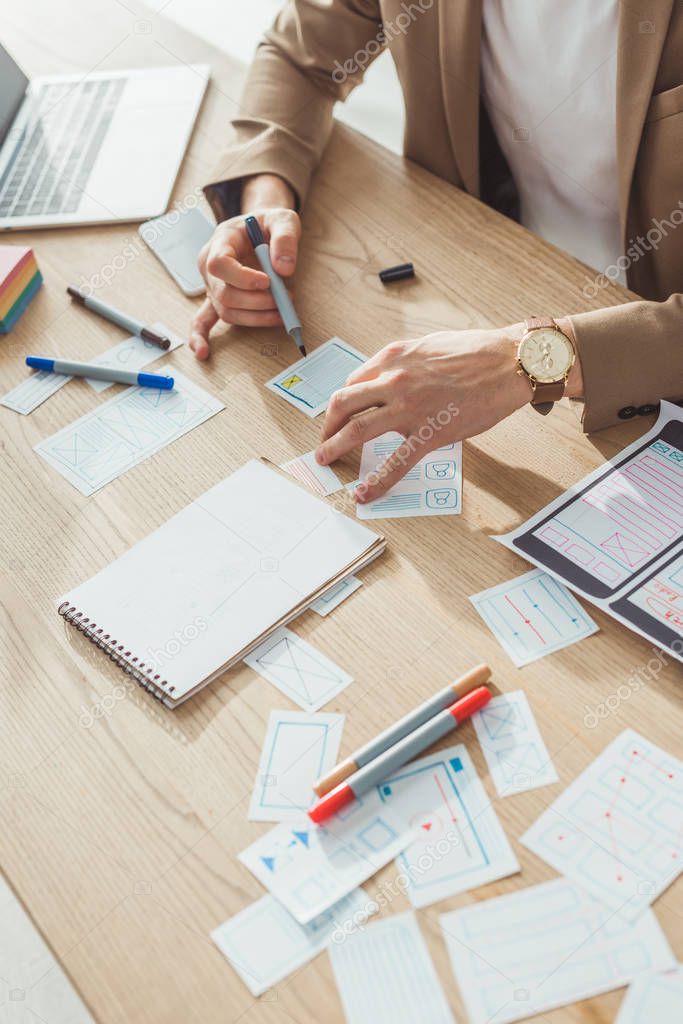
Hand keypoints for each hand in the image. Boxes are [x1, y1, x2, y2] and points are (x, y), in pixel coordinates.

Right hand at [190, 175, 299, 358]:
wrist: (260, 229)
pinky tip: (203, 353)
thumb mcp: (283, 218)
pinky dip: (201, 337)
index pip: (219, 264)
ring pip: (227, 311)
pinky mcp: (218, 300)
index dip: (242, 278)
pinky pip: (203, 320)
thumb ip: (286, 237)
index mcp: (220, 241)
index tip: (268, 281)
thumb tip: (284, 269)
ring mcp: (212, 286)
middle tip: (285, 298)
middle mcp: (210, 266)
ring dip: (255, 318)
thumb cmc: (268, 224)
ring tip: (281, 312)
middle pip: (225, 294)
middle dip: (257, 302)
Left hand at [315, 324, 580, 502]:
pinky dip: (376, 481)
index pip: (353, 382)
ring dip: (334, 446)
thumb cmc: (476, 353)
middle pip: (343, 403)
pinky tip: (364, 493)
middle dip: (327, 425)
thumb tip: (385, 380)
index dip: (342, 402)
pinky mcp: (429, 433)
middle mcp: (394, 380)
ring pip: (356, 429)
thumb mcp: (428, 347)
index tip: (339, 416)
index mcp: (393, 358)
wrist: (510, 364)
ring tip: (325, 459)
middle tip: (323, 440)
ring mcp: (409, 408)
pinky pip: (396, 462)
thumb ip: (403, 363)